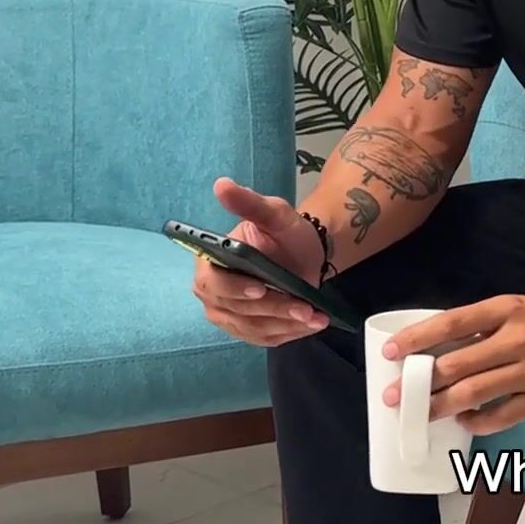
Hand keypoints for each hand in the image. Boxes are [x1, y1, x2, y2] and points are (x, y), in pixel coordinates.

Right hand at [192, 177, 329, 347]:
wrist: (305, 253)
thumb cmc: (285, 232)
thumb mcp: (274, 214)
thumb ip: (249, 204)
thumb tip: (222, 185)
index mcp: (209, 263)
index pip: (214, 283)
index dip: (235, 289)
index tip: (260, 288)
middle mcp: (212, 294)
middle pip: (236, 310)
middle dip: (273, 309)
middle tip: (304, 307)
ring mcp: (229, 315)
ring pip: (254, 328)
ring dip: (286, 324)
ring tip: (316, 318)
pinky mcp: (247, 329)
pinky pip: (266, 338)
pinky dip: (290, 334)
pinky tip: (311, 325)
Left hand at [382, 293, 524, 435]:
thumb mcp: (520, 307)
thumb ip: (484, 326)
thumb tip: (439, 346)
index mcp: (508, 310)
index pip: (452, 323)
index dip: (417, 338)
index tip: (391, 352)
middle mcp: (518, 339)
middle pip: (457, 365)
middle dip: (420, 384)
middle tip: (395, 397)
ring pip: (474, 394)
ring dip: (441, 406)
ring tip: (421, 413)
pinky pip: (500, 417)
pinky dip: (476, 422)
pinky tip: (464, 420)